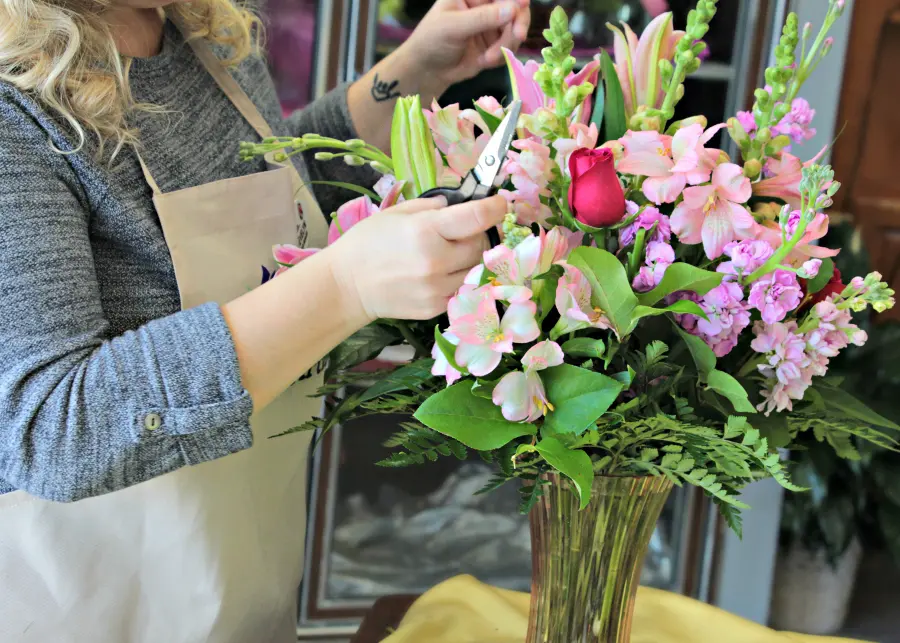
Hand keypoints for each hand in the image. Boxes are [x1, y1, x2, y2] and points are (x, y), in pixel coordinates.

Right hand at [327, 195, 506, 321]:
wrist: (347, 285)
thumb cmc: (368, 243)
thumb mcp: (397, 213)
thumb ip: (433, 206)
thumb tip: (459, 205)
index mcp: (427, 231)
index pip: (478, 218)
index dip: (495, 208)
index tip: (500, 203)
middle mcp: (437, 261)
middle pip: (482, 245)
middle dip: (477, 235)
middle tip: (462, 232)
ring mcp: (438, 288)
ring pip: (476, 270)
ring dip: (471, 259)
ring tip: (449, 254)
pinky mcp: (437, 308)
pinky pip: (462, 289)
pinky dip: (459, 279)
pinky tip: (439, 273)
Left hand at [400, 0, 530, 91]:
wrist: (426, 71)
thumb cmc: (432, 41)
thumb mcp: (453, 26)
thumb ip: (482, 18)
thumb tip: (513, 8)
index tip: (522, 6)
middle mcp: (485, 7)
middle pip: (515, 8)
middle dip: (517, 23)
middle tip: (518, 36)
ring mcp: (491, 26)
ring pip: (514, 30)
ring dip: (506, 45)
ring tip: (487, 58)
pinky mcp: (494, 46)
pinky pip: (509, 48)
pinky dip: (501, 57)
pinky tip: (484, 62)